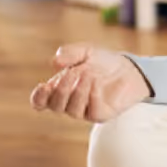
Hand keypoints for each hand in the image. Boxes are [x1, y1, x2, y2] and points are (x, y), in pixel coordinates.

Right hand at [29, 43, 151, 123]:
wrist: (128, 68)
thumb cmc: (103, 62)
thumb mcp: (85, 51)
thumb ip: (69, 53)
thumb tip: (54, 62)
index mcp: (60, 88)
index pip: (41, 101)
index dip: (38, 98)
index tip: (43, 86)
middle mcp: (70, 102)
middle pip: (55, 106)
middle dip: (61, 90)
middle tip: (72, 73)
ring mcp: (85, 110)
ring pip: (72, 111)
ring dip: (78, 92)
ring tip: (88, 75)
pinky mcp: (101, 115)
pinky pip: (92, 112)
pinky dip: (92, 96)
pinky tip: (97, 83)